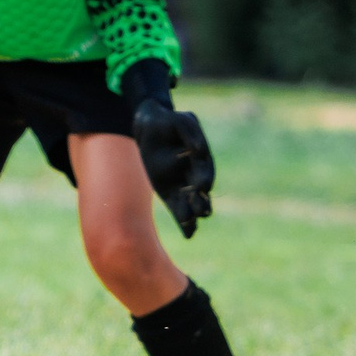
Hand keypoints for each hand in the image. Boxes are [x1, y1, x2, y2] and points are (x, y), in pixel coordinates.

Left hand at [132, 99, 214, 236]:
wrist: (151, 126)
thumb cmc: (169, 121)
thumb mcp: (181, 120)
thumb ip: (191, 133)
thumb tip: (200, 150)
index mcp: (201, 158)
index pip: (204, 170)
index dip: (204, 177)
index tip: (203, 186)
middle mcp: (195, 174)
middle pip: (200, 190)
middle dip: (201, 200)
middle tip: (202, 211)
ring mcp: (183, 185)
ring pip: (191, 203)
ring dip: (193, 214)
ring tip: (193, 224)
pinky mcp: (170, 192)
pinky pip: (179, 209)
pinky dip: (184, 221)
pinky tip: (189, 234)